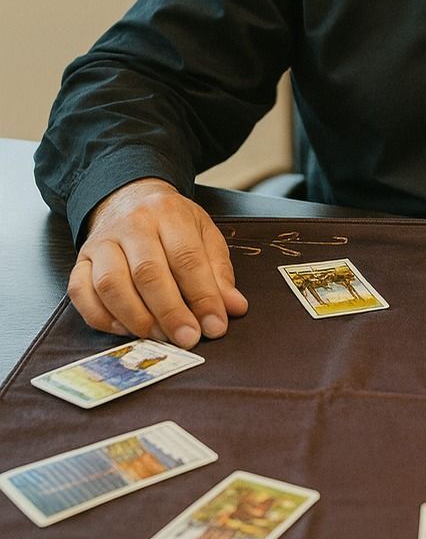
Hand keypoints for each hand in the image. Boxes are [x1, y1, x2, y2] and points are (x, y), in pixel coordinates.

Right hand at [68, 179, 247, 346]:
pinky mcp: (79, 261)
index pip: (187, 257)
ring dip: (136, 318)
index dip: (203, 296)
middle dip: (170, 312)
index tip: (215, 326)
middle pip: (148, 272)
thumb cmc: (171, 223)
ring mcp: (100, 242)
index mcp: (168, 213)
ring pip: (111, 284)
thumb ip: (219, 272)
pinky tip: (127, 330)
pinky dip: (103, 318)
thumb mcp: (204, 234)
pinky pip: (81, 294)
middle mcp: (131, 224)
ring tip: (159, 337)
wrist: (128, 199)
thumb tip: (233, 308)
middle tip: (188, 338)